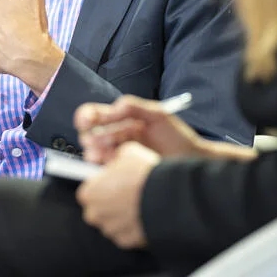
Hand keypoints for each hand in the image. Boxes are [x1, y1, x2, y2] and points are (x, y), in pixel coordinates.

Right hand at [75, 95, 203, 164]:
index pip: (94, 115)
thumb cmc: (175, 135)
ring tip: (104, 153)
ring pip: (96, 152)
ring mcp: (119, 153)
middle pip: (90, 135)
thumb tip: (113, 107)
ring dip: (96, 152)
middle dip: (90, 137)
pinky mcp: (123, 170)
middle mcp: (116, 136)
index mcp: (121, 119)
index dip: (86, 117)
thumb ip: (134, 106)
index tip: (88, 121)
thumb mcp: (157, 114)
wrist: (189, 158)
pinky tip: (115, 162)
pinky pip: (107, 168)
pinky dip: (107, 165)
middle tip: (94, 141)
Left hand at [76, 142, 159, 248]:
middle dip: (109, 204)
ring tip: (138, 204)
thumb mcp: (128, 152)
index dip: (102, 186)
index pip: (88, 191)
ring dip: (121, 216)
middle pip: (98, 210)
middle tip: (126, 193)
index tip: (113, 183)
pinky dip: (132, 227)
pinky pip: (126, 234)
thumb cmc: (144, 175)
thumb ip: (116, 158)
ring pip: (112, 223)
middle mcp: (95, 214)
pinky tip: (144, 214)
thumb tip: (118, 158)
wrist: (167, 198)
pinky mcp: (126, 242)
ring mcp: (110, 229)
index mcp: (89, 192)